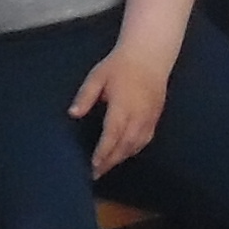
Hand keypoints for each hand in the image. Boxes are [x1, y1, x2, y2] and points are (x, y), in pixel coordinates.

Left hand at [68, 41, 170, 173]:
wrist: (149, 55)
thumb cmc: (120, 65)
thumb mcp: (97, 76)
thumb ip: (85, 96)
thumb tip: (73, 114)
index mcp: (122, 105)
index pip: (112, 134)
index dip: (103, 152)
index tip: (93, 165)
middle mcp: (138, 115)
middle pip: (124, 145)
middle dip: (110, 161)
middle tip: (96, 173)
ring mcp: (149, 118)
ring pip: (136, 145)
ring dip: (121, 158)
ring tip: (107, 167)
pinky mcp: (155, 117)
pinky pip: (145, 140)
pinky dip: (134, 150)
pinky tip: (124, 154)